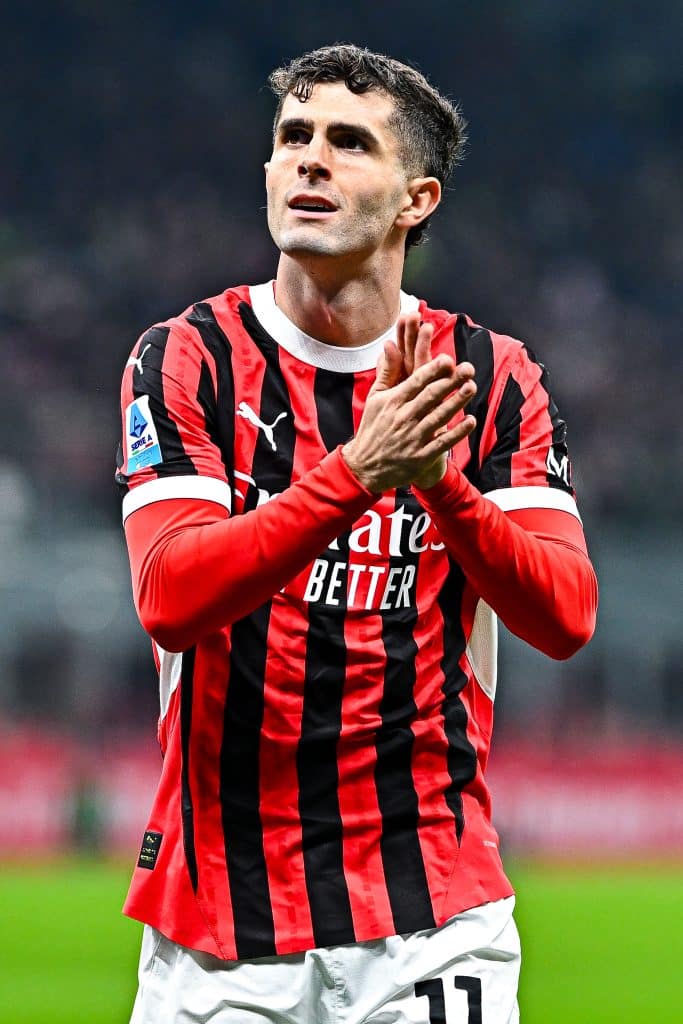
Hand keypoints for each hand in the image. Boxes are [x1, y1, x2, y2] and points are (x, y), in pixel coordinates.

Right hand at [342, 314, 475, 492]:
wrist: (365, 466)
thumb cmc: (373, 428)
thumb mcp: (375, 398)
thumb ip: (387, 372)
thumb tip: (390, 344)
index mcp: (392, 401)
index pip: (416, 382)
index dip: (433, 370)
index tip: (449, 359)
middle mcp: (403, 418)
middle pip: (431, 396)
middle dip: (451, 381)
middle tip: (468, 368)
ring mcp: (413, 438)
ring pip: (439, 417)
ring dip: (457, 402)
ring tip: (472, 387)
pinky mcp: (420, 457)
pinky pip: (442, 443)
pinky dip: (457, 432)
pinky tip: (470, 421)